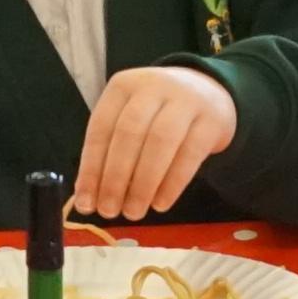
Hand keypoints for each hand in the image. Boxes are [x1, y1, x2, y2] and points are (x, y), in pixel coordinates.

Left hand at [71, 64, 240, 221]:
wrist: (208, 91)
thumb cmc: (158, 113)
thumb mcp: (129, 120)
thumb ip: (109, 151)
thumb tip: (87, 196)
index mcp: (124, 86)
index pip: (101, 128)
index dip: (91, 168)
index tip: (85, 202)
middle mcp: (153, 87)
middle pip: (129, 134)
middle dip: (115, 178)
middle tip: (109, 211)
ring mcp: (186, 100)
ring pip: (160, 142)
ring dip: (143, 183)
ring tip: (133, 212)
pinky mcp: (212, 120)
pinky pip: (190, 155)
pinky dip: (172, 183)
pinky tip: (160, 204)